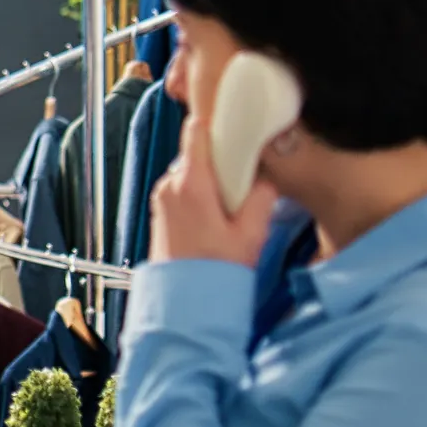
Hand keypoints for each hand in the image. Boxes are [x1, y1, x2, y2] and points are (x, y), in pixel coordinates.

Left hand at [148, 108, 277, 266]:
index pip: (196, 130)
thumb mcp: (252, 233)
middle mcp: (170, 185)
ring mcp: (162, 198)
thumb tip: (265, 178)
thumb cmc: (216, 270)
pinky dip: (200, 193)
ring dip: (211, 179)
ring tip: (231, 204)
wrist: (185, 303)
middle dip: (221, 160)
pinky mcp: (161, 211)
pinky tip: (216, 215)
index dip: (216, 122)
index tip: (236, 124)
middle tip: (244, 178)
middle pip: (197, 152)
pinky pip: (182, 189)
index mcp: (190, 183)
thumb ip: (262, 196)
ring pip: (190, 171)